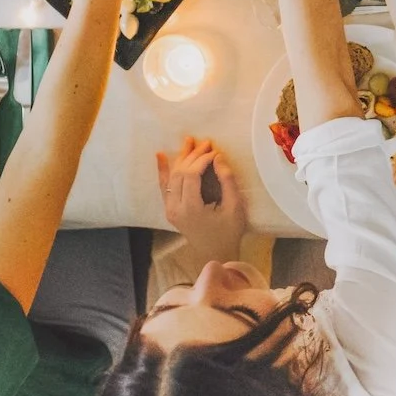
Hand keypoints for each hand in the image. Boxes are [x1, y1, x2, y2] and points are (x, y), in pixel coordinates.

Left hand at [156, 136, 246, 262]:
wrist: (216, 254)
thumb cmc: (229, 232)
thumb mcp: (234, 207)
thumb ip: (227, 180)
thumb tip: (218, 157)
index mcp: (191, 209)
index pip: (192, 175)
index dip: (202, 159)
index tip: (215, 151)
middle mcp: (176, 209)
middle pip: (180, 173)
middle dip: (193, 155)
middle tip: (206, 143)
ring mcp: (170, 210)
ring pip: (172, 177)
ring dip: (181, 158)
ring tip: (189, 141)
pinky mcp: (170, 210)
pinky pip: (164, 187)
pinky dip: (162, 170)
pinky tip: (160, 155)